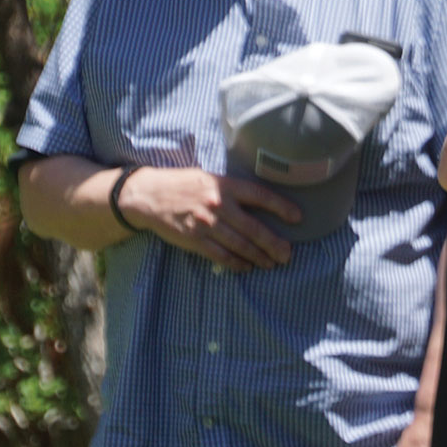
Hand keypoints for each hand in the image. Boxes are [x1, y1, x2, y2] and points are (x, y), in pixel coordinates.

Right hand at [117, 166, 297, 270]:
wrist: (148, 195)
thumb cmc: (183, 185)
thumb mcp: (211, 178)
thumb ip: (233, 190)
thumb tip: (261, 203)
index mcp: (225, 185)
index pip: (261, 196)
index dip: (282, 207)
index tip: (298, 218)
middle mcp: (218, 205)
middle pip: (254, 228)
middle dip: (274, 244)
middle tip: (288, 254)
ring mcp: (206, 224)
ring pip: (241, 246)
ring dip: (259, 257)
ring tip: (272, 263)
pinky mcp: (194, 240)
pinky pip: (221, 256)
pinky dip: (237, 263)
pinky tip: (247, 267)